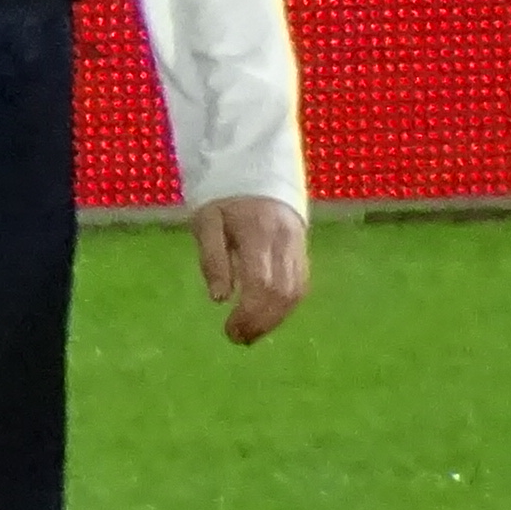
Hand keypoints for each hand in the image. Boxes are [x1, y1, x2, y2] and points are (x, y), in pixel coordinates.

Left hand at [192, 191, 308, 342]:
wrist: (257, 171)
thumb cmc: (224, 199)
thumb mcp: (206, 221)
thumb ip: (212, 258)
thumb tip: (219, 298)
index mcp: (258, 233)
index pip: (262, 282)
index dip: (249, 312)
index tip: (230, 330)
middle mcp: (285, 241)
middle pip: (283, 292)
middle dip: (262, 322)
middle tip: (238, 338)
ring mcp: (298, 245)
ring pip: (296, 292)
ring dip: (275, 319)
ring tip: (251, 334)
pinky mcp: (303, 249)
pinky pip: (301, 284)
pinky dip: (286, 306)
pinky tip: (267, 317)